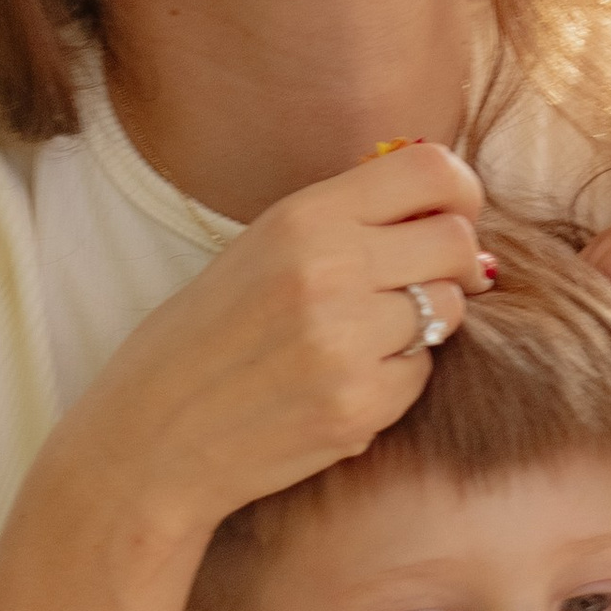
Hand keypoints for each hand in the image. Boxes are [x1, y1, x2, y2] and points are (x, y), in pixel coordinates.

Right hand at [0, 141, 485, 610]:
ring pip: (448, 312)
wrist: (149, 439)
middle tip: (422, 285)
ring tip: (358, 340)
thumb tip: (451, 210)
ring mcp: (347, 343)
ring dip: (421, 325)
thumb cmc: (207, 337)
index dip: (460, 192)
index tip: (452, 216)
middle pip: (456, 243)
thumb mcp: (261, 249)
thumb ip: (344, 221)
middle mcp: (330, 270)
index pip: (433, 170)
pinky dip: (396, 380)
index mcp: (303, 218)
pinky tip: (339, 384)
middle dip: (453, 264)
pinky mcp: (359, 408)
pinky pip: (421, 376)